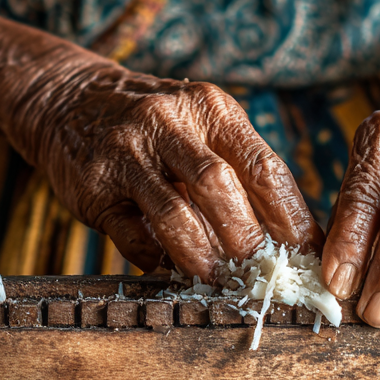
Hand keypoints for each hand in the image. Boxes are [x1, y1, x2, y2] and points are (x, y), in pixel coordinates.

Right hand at [14, 62, 322, 279]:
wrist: (70, 100)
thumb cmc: (156, 125)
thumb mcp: (201, 124)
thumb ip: (240, 170)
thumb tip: (290, 237)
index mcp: (210, 109)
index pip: (263, 166)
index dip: (290, 217)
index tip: (308, 254)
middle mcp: (168, 123)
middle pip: (219, 185)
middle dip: (246, 237)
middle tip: (264, 272)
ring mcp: (127, 153)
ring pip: (173, 213)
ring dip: (202, 254)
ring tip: (219, 279)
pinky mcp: (94, 188)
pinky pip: (132, 235)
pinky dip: (157, 259)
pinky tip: (172, 269)